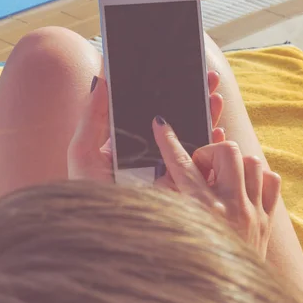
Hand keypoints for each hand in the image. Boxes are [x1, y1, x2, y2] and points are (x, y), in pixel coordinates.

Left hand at [68, 72, 224, 181]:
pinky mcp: (185, 188)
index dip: (170, 90)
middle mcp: (155, 155)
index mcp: (133, 142)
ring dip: (209, 117)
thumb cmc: (88, 194)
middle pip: (181, 120)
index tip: (182, 71)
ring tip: (215, 98)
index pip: (155, 111)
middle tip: (210, 78)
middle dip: (197, 98)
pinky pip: (205, 165)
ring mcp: (172, 171)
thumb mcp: (83, 152)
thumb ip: (93, 115)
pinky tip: (219, 132)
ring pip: (196, 138)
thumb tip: (103, 78)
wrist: (102, 232)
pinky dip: (215, 148)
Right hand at [153, 117, 280, 258]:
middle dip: (209, 153)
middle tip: (199, 170)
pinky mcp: (268, 220)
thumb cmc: (191, 269)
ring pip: (253, 161)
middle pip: (227, 152)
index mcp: (202, 213)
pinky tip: (243, 188)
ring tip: (220, 179)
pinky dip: (258, 177)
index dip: (168, 141)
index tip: (161, 125)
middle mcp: (233, 208)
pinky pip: (272, 181)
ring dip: (234, 163)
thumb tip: (167, 174)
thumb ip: (166, 200)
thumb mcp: (172, 233)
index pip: (181, 165)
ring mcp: (254, 213)